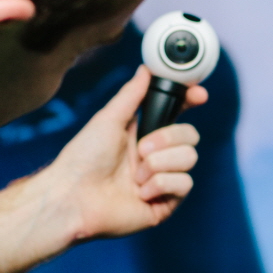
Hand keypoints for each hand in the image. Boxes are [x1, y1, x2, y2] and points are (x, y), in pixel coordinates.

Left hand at [44, 65, 207, 239]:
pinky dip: (159, 184)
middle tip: (141, 148)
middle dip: (167, 138)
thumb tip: (145, 69)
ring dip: (158, 164)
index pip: (178, 114)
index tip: (198, 95)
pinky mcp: (165, 203)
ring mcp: (162, 180)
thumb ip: (132, 94)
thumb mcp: (108, 119)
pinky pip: (184, 184)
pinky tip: (139, 192)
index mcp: (144, 135)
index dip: (191, 101)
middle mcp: (156, 156)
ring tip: (134, 175)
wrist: (74, 196)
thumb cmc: (83, 159)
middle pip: (191, 135)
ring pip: (190, 158)